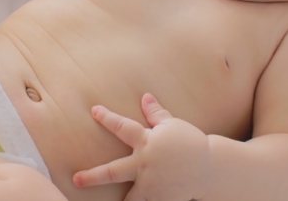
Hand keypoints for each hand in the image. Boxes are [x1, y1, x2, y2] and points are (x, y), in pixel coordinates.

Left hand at [73, 93, 210, 200]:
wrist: (210, 167)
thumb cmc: (189, 142)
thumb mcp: (173, 125)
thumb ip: (156, 113)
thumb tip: (144, 97)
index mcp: (147, 142)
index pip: (123, 127)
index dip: (107, 118)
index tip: (94, 110)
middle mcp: (145, 164)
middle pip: (113, 171)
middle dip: (93, 176)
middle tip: (76, 179)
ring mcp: (152, 184)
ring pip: (129, 197)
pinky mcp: (161, 198)